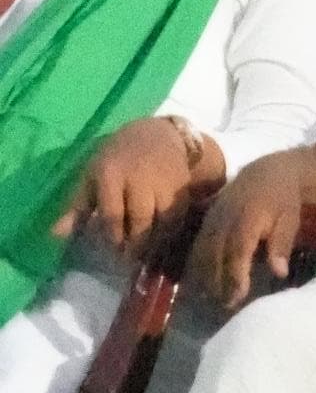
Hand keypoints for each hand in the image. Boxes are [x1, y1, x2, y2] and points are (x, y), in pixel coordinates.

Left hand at [60, 111, 210, 249]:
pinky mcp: (183, 181)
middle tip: (130, 259)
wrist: (155, 132)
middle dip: (136, 244)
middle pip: (141, 219)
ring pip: (164, 219)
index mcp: (111, 173)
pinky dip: (173, 230)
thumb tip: (55, 236)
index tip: (113, 252)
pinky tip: (163, 238)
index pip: (113, 215)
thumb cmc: (116, 158)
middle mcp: (140, 176)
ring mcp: (164, 178)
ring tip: (147, 253)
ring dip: (155, 241)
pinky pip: (180, 213)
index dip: (113, 237)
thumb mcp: (91, 176)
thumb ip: (76, 207)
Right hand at [195, 150, 315, 305]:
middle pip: (215, 256)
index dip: (235, 276)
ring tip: (212, 298)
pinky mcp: (204, 220)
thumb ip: (282, 245)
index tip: (238, 298)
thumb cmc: (282, 200)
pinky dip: (196, 264)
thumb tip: (280, 273)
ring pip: (201, 253)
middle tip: (226, 305)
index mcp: (247, 219)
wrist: (266, 172)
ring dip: (204, 277)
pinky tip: (199, 281)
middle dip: (218, 283)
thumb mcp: (289, 219)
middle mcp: (224, 219)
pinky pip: (195, 245)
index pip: (237, 252)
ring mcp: (211, 219)